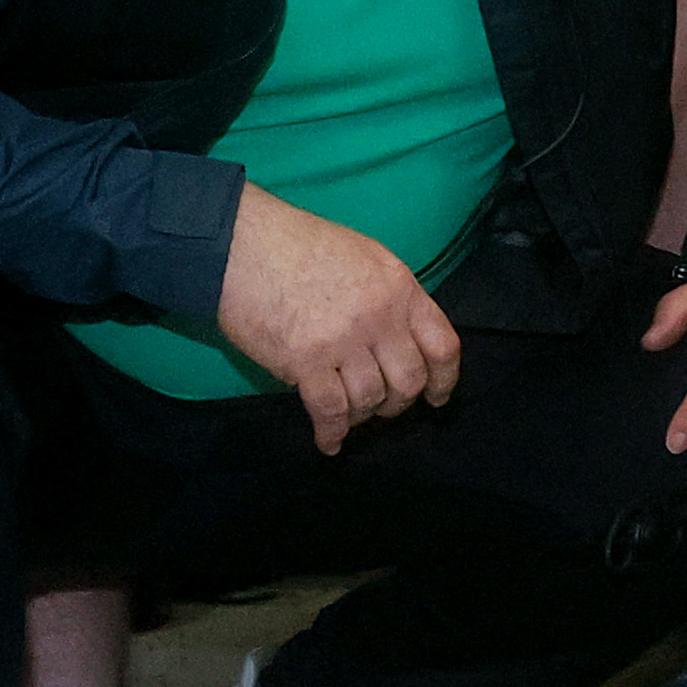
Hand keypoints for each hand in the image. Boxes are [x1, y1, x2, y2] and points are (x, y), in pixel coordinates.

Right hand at [218, 188, 459, 456]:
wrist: (243, 244)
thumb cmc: (300, 245)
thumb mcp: (366, 258)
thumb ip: (390, 297)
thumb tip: (401, 336)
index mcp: (401, 289)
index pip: (442, 345)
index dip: (444, 379)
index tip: (436, 397)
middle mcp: (380, 317)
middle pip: (409, 379)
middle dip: (399, 402)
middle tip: (383, 406)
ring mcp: (344, 341)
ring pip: (371, 398)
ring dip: (363, 415)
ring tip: (351, 416)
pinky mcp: (305, 361)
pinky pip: (330, 410)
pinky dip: (331, 432)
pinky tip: (329, 442)